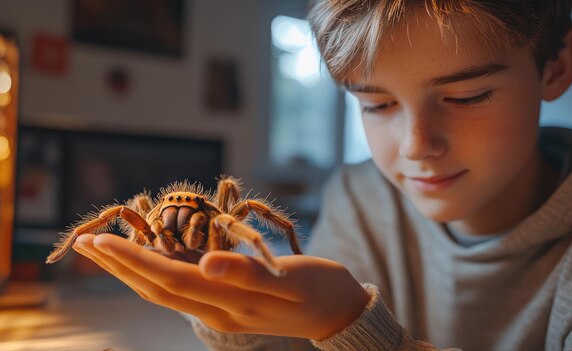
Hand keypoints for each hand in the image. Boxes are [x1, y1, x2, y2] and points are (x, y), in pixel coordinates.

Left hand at [72, 234, 369, 339]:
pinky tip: (148, 263)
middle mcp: (218, 311)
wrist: (337, 312)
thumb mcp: (289, 279)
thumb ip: (246, 273)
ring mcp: (221, 311)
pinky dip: (156, 274)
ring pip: (165, 292)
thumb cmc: (319, 289)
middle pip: (157, 289)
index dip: (134, 260)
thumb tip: (204, 263)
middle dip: (120, 267)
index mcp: (230, 303)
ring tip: (106, 253)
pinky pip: (181, 291)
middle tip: (86, 245)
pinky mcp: (227, 305)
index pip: (170, 279)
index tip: (102, 241)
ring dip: (131, 272)